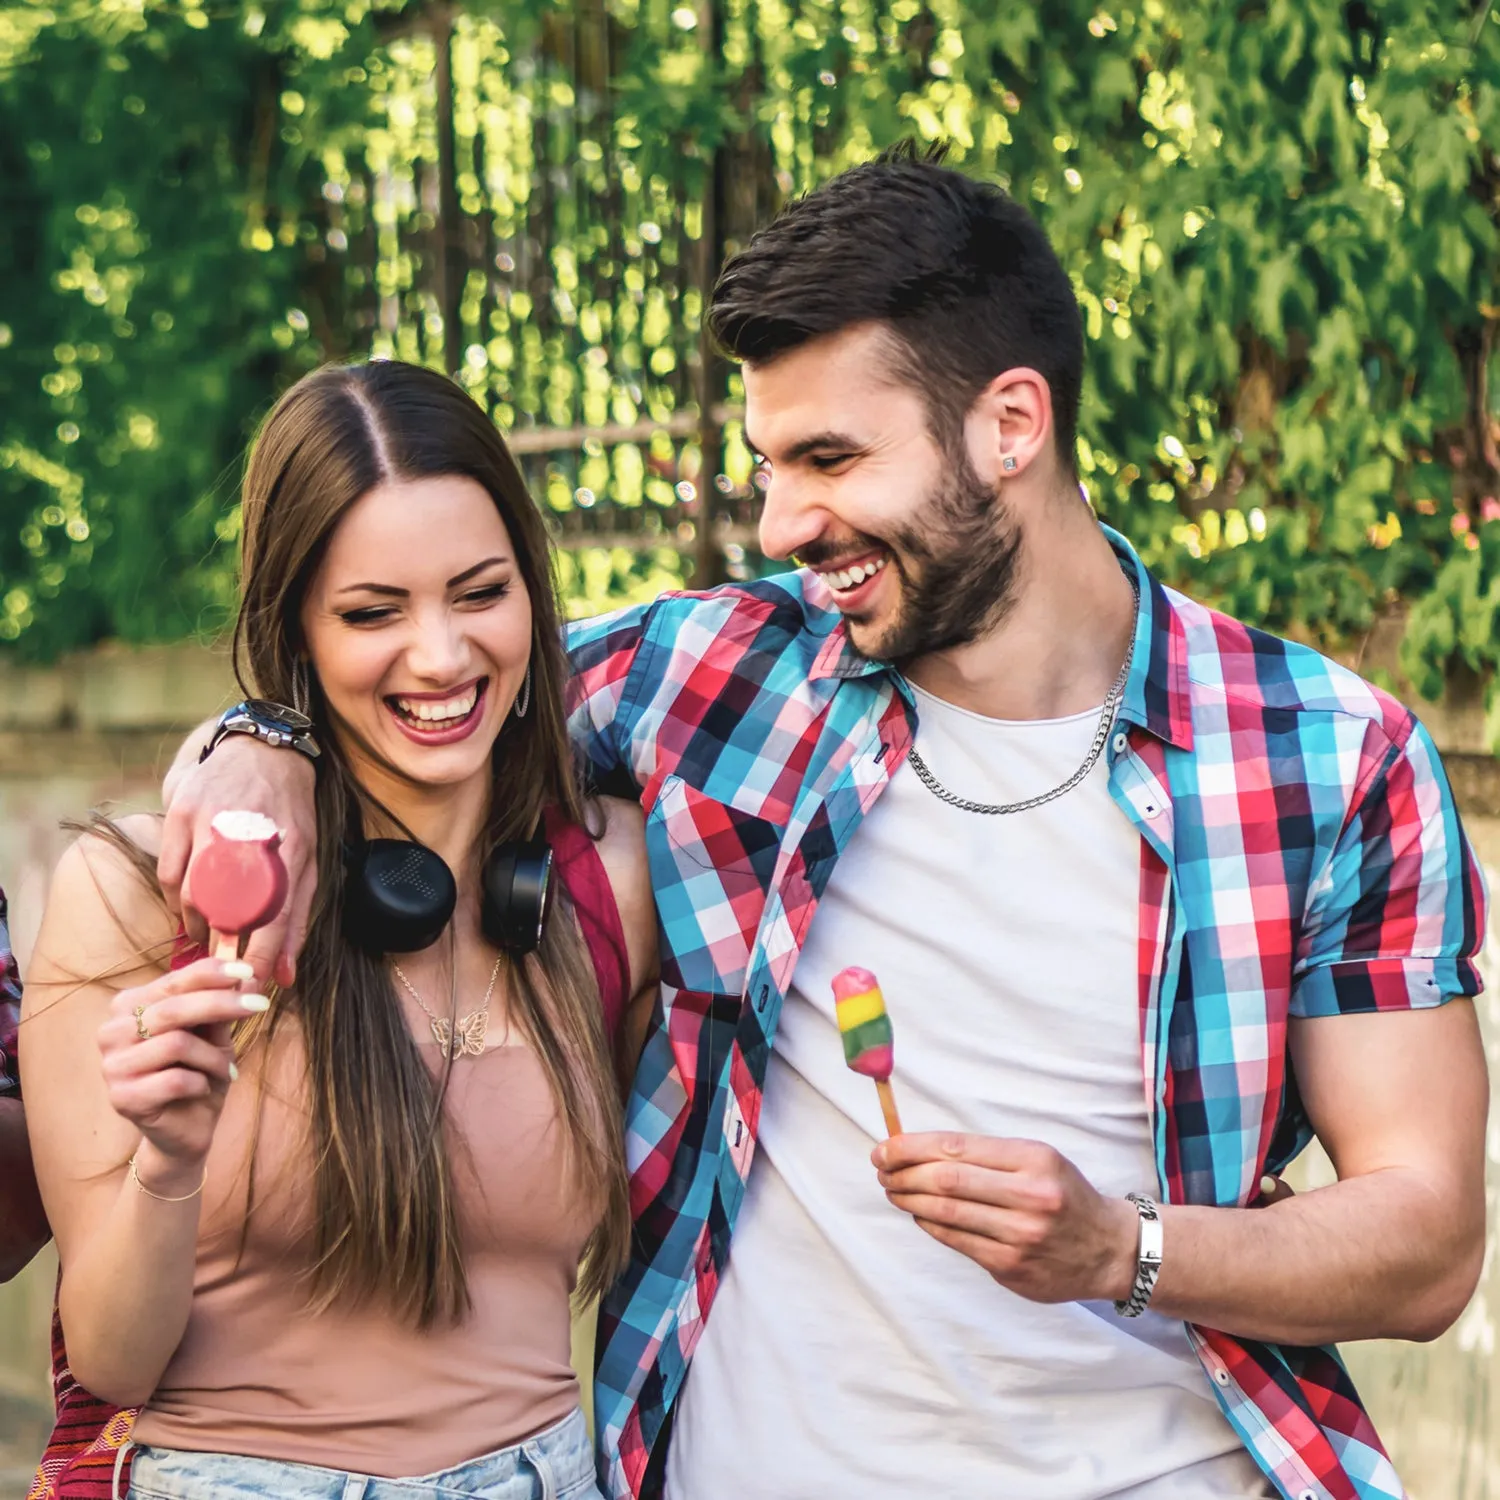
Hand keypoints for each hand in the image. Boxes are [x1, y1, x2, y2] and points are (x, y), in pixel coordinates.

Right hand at [99, 957, 265, 1179]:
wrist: (186, 1128)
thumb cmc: (199, 1071)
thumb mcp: (214, 1033)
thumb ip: (220, 1005)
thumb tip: (247, 975)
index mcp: (128, 1006)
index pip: (172, 981)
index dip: (211, 973)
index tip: (249, 971)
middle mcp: (111, 1032)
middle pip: (172, 1009)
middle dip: (222, 1004)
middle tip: (260, 1004)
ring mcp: (112, 1066)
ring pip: (176, 1044)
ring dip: (214, 1057)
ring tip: (226, 1069)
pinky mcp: (122, 1098)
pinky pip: (175, 1081)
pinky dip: (202, 1082)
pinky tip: (204, 1088)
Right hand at [158, 735, 316, 987]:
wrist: (265, 751)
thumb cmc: (291, 816)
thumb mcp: (308, 863)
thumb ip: (297, 921)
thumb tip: (285, 978)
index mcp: (292, 849)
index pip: (274, 919)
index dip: (259, 960)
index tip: (249, 989)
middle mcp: (249, 834)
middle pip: (222, 912)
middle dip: (219, 947)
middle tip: (221, 964)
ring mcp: (210, 820)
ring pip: (189, 894)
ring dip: (196, 923)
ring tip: (208, 933)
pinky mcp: (181, 810)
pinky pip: (168, 871)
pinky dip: (176, 894)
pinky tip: (190, 899)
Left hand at [873, 1132, 1139, 1304]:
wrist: (1108, 1248)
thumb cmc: (1062, 1193)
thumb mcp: (1036, 1158)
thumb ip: (984, 1154)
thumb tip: (918, 1150)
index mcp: (1034, 1159)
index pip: (957, 1148)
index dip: (912, 1147)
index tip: (886, 1147)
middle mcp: (1030, 1197)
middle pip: (947, 1180)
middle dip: (903, 1173)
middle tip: (881, 1169)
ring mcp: (1021, 1236)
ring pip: (947, 1214)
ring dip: (910, 1199)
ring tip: (893, 1190)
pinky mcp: (1012, 1268)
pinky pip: (958, 1242)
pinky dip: (931, 1226)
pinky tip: (919, 1214)